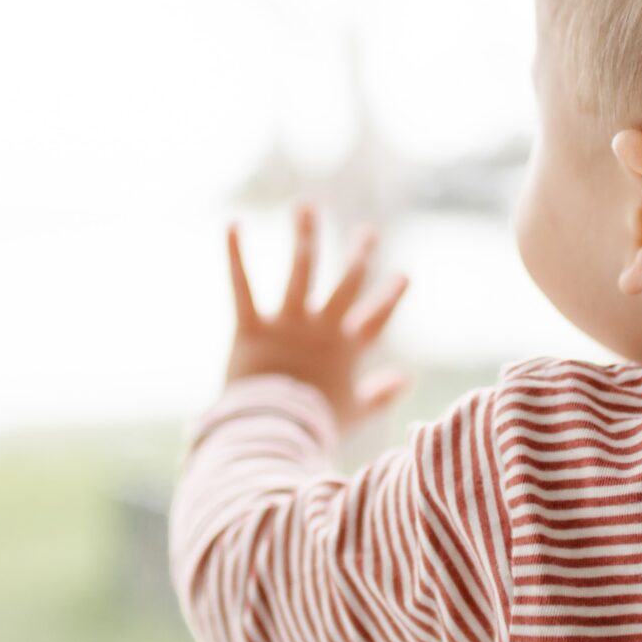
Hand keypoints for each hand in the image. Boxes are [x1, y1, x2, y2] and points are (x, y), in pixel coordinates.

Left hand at [223, 200, 411, 433]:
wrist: (274, 433)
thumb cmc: (315, 427)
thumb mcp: (354, 412)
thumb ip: (381, 394)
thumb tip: (406, 379)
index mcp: (346, 349)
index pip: (376, 317)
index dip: (391, 296)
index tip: (405, 274)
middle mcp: (321, 328)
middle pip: (346, 284)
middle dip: (359, 255)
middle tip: (368, 232)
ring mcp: (287, 324)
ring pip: (301, 270)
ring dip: (305, 236)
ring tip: (307, 207)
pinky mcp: (251, 327)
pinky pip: (242, 286)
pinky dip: (235, 255)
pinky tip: (234, 225)